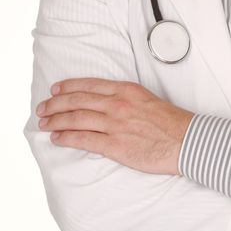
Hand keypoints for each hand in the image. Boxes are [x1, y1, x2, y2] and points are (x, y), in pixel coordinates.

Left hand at [35, 78, 194, 175]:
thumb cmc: (173, 123)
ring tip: (44, 123)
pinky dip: (66, 138)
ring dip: (56, 120)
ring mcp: (115, 124)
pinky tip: (57, 138)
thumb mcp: (149, 100)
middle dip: (55, 104)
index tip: (56, 90)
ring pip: (76, 118)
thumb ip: (128, 101)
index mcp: (127, 90)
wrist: (188, 140)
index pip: (90, 85)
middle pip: (78, 100)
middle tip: (42, 108)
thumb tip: (111, 106)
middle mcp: (118, 104)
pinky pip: (83, 139)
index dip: (69, 87)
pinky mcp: (115, 145)